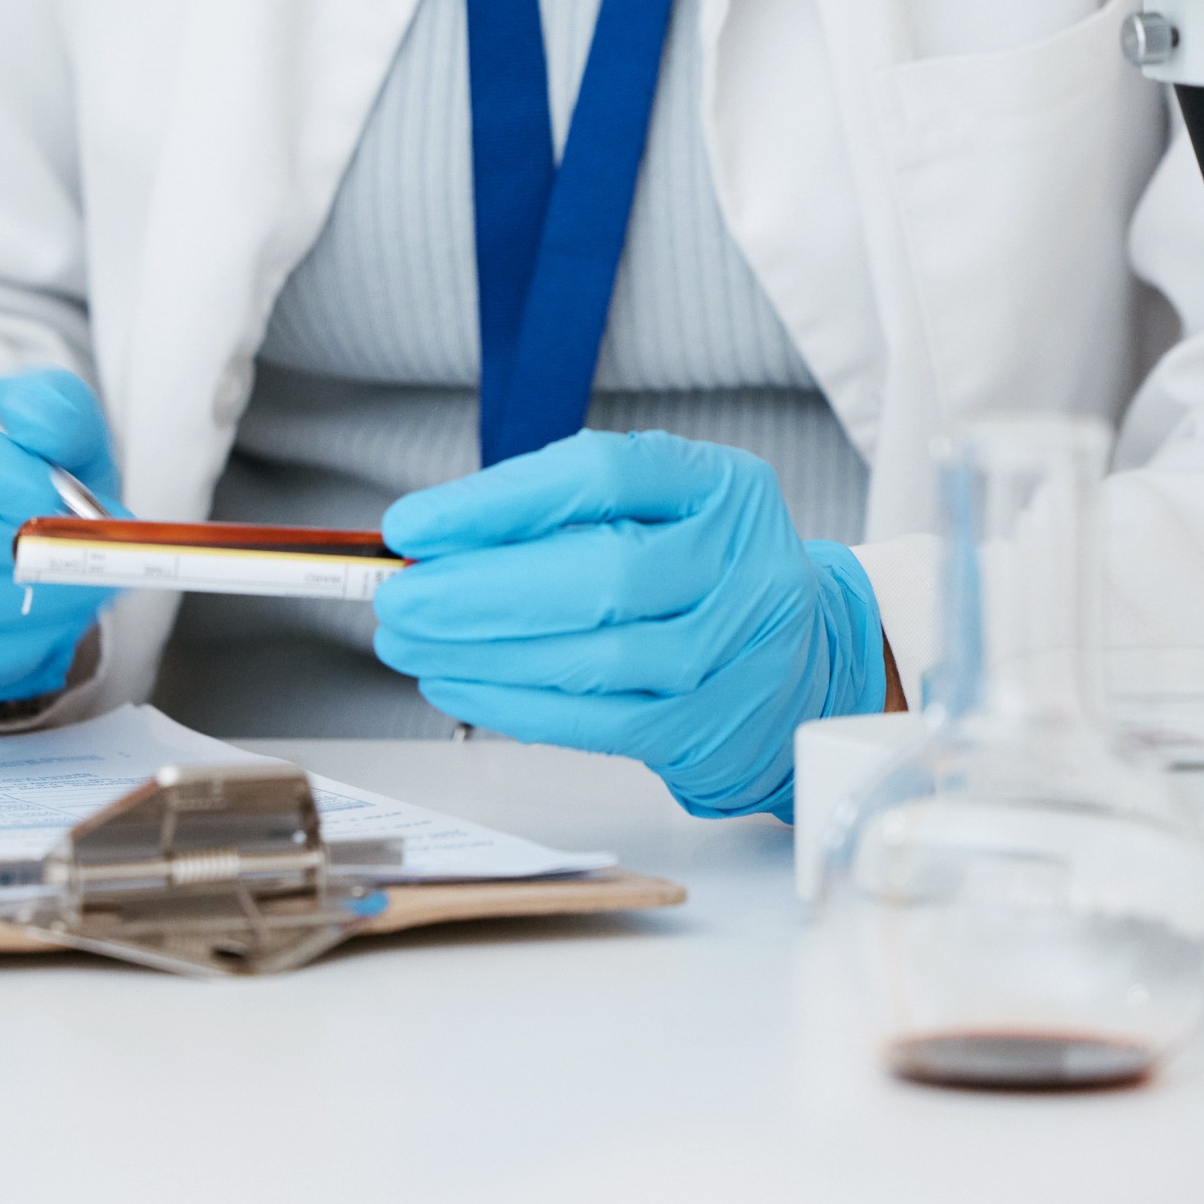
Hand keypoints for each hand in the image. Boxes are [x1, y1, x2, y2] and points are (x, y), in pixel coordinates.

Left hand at [372, 430, 885, 817]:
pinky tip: (457, 683)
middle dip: (478, 591)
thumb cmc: (703, 571)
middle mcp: (741, 565)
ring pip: (592, 659)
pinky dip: (512, 704)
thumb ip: (566, 509)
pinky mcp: (707, 729)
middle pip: (599, 575)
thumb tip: (433, 539)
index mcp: (722, 486)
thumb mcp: (661, 508)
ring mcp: (733, 654)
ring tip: (410, 643)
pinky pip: (594, 722)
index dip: (498, 501)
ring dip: (482, 654)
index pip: (601, 475)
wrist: (806, 664)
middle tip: (397, 597)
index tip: (414, 524)